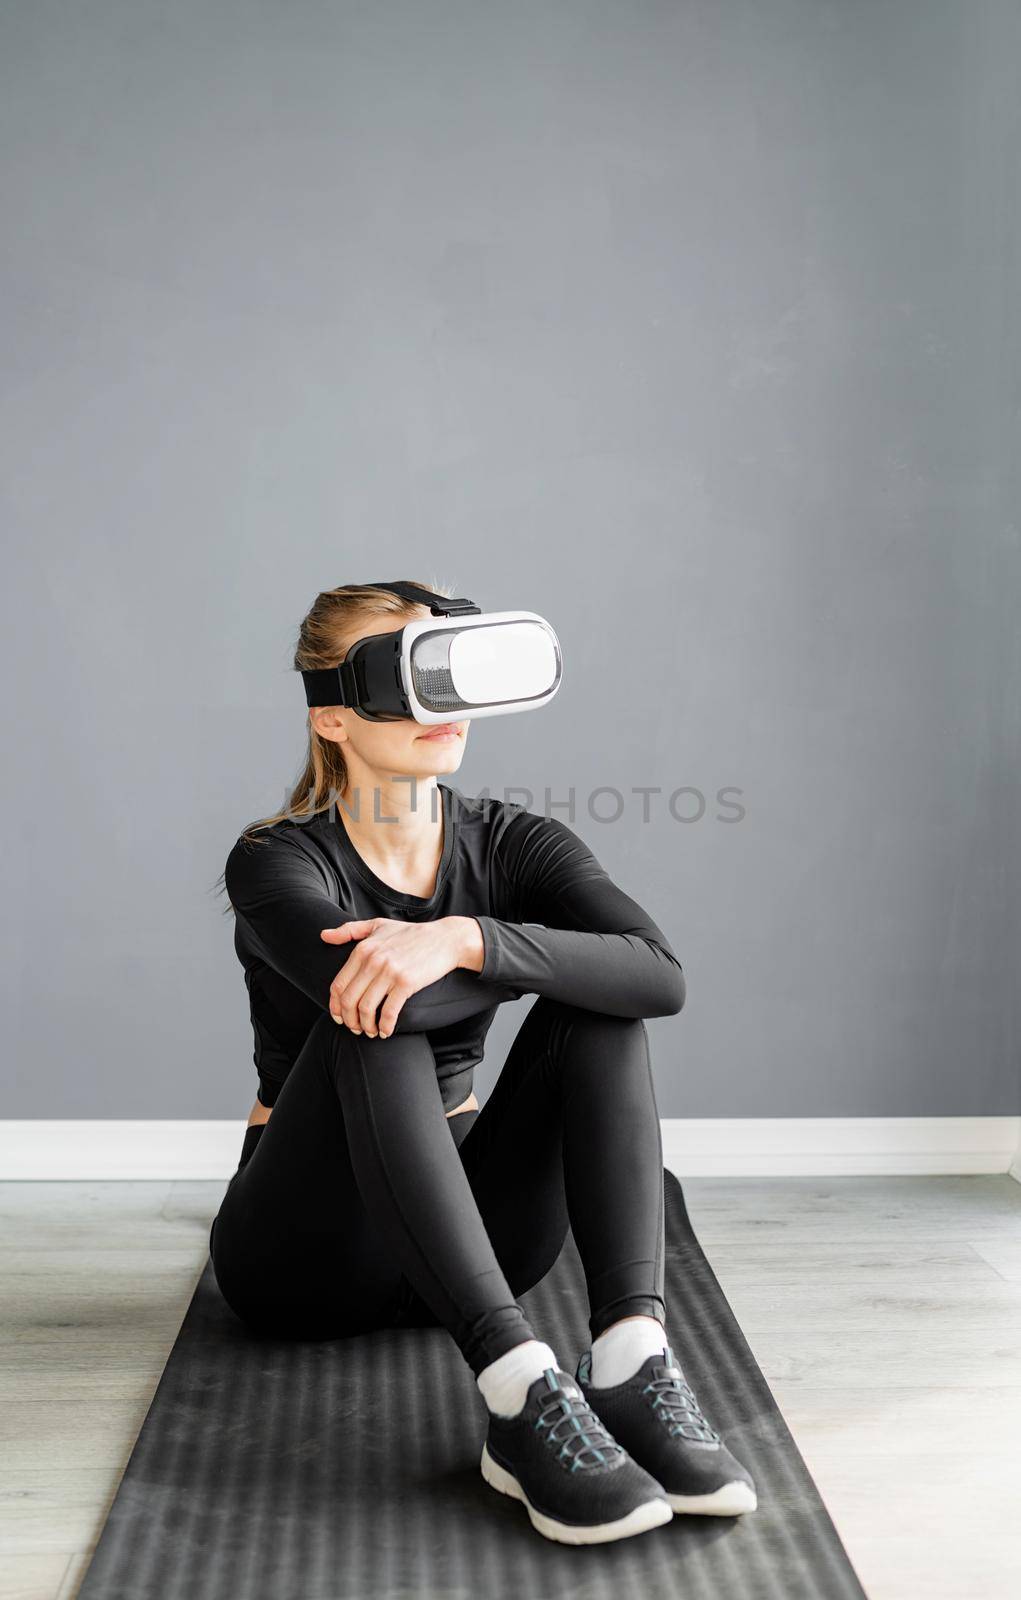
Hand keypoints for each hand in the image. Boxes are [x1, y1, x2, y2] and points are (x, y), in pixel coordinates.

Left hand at [319, 915, 480, 1036]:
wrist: (446, 938)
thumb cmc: (411, 934)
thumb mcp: (378, 925)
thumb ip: (349, 930)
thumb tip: (324, 936)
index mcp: (362, 949)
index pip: (338, 985)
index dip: (335, 1007)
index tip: (340, 1017)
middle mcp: (373, 960)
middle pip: (349, 1000)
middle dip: (349, 1020)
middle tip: (356, 1028)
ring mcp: (389, 972)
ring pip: (366, 1009)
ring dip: (366, 1026)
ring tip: (371, 1031)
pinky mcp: (406, 983)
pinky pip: (389, 1012)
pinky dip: (385, 1027)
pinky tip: (386, 1032)